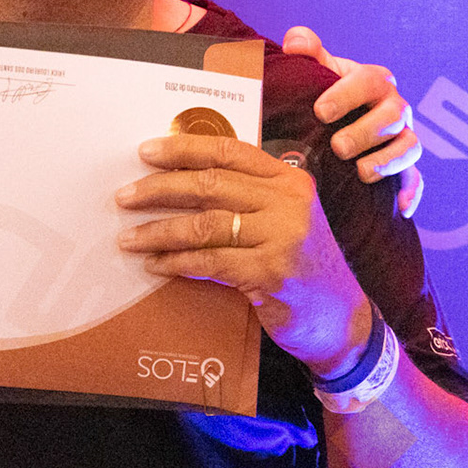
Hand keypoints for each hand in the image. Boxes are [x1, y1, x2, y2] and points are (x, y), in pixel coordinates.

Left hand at [117, 134, 371, 377]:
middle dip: (159, 188)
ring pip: (204, 224)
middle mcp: (289, 202)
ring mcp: (283, 237)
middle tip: (124, 197)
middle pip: (209, 184)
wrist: (343, 320)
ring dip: (158, 231)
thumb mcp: (284, 219)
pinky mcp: (271, 272)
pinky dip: (176, 262)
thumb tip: (179, 181)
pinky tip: (155, 265)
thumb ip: (247, 197)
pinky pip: (209, 261)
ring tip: (127, 238)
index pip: (228, 151)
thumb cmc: (302, 266)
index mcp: (289, 180)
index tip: (145, 151)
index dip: (183, 147)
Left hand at [283, 25, 424, 218]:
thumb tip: (296, 41)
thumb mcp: (316, 74)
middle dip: (366, 131)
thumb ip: (307, 54)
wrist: (334, 124)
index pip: (370, 80)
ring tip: (361, 173)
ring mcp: (402, 138)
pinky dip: (411, 192)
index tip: (320, 110)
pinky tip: (400, 207)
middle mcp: (394, 108)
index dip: (348, 94)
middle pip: (394, 115)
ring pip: (410, 147)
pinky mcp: (405, 168)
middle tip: (338, 147)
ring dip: (387, 161)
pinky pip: (416, 180)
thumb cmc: (325, 95)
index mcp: (373, 82)